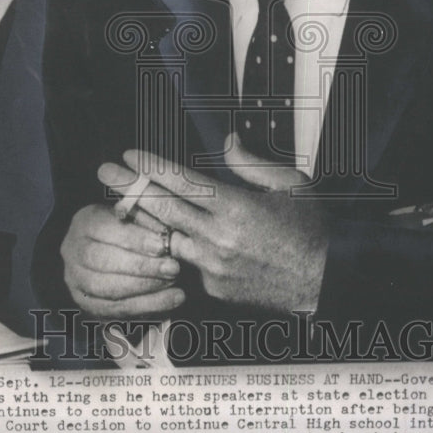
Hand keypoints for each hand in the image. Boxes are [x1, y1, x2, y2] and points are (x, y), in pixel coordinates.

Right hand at [60, 203, 184, 317]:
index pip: (104, 228)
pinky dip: (145, 306)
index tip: (161, 246)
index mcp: (84, 222)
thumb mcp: (137, 217)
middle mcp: (72, 251)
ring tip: (173, 285)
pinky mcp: (87, 304)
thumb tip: (168, 237)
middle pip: (102, 260)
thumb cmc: (130, 230)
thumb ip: (148, 223)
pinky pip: (115, 310)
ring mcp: (76, 280)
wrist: (113, 251)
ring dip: (144, 288)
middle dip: (141, 266)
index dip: (133, 238)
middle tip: (172, 268)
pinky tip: (169, 300)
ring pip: (106, 288)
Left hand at [97, 150, 327, 314]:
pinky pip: (187, 263)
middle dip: (129, 186)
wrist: (326, 283)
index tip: (130, 154)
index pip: (182, 181)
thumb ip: (253, 164)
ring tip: (123, 201)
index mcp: (237, 207)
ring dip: (144, 219)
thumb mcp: (292, 185)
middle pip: (162, 208)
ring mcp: (213, 267)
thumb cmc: (312, 231)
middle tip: (106, 172)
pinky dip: (177, 247)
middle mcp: (219, 238)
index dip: (152, 166)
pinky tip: (166, 234)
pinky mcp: (214, 289)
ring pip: (167, 238)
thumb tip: (227, 143)